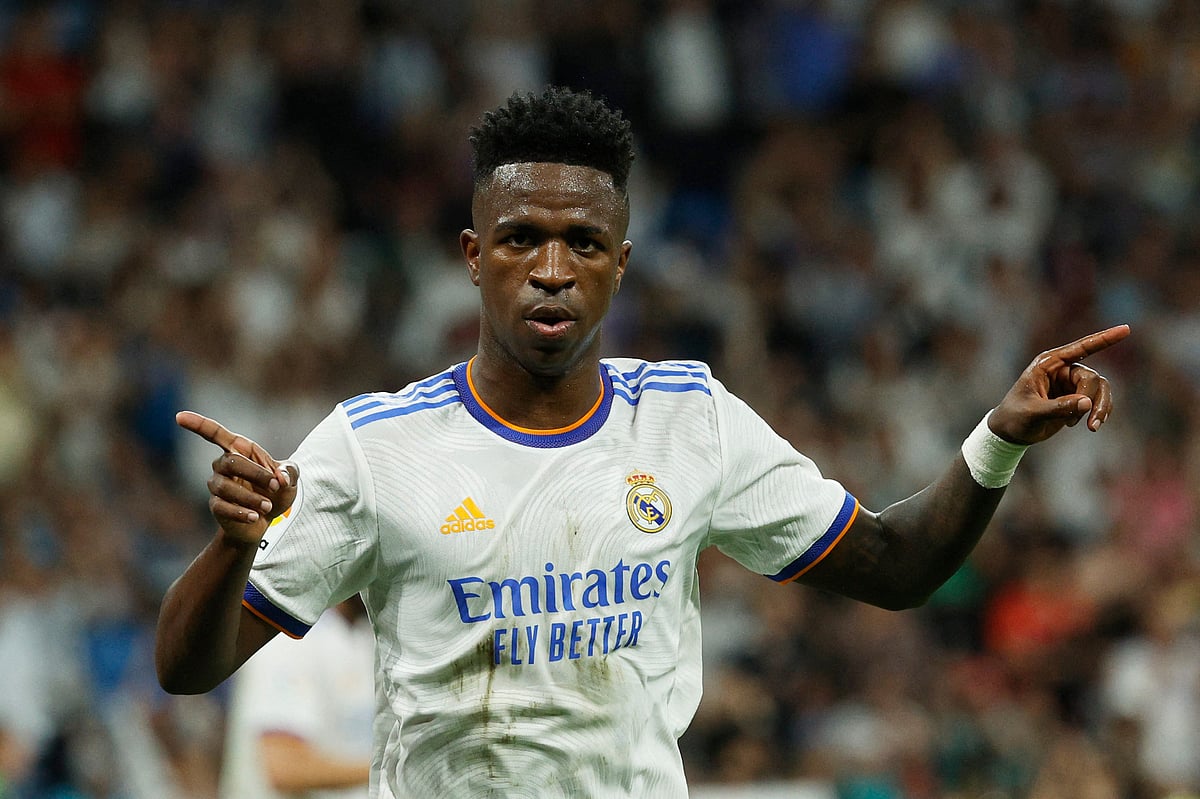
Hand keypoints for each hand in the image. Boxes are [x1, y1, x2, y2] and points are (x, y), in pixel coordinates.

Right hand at [177, 411, 298, 545]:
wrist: (269, 517)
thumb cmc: (276, 490)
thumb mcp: (290, 478)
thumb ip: (289, 472)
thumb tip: (280, 478)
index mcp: (239, 450)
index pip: (215, 433)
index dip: (198, 424)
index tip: (179, 417)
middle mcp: (223, 465)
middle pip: (231, 462)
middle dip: (256, 474)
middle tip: (276, 486)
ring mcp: (217, 485)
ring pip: (226, 487)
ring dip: (251, 497)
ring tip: (267, 506)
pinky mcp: (216, 506)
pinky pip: (222, 507)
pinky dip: (241, 512)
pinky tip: (255, 517)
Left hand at [988, 325, 1129, 444]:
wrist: (1010, 431)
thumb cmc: (1016, 417)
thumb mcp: (1034, 412)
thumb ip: (1059, 408)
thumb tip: (1087, 403)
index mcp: (1048, 364)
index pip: (1081, 348)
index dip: (1104, 338)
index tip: (1126, 329)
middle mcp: (1062, 370)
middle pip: (1092, 378)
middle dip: (1095, 400)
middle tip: (1091, 424)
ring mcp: (1071, 383)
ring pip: (1100, 389)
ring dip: (1101, 408)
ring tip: (1092, 427)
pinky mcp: (1076, 397)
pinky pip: (1099, 400)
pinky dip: (1099, 412)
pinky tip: (1088, 425)